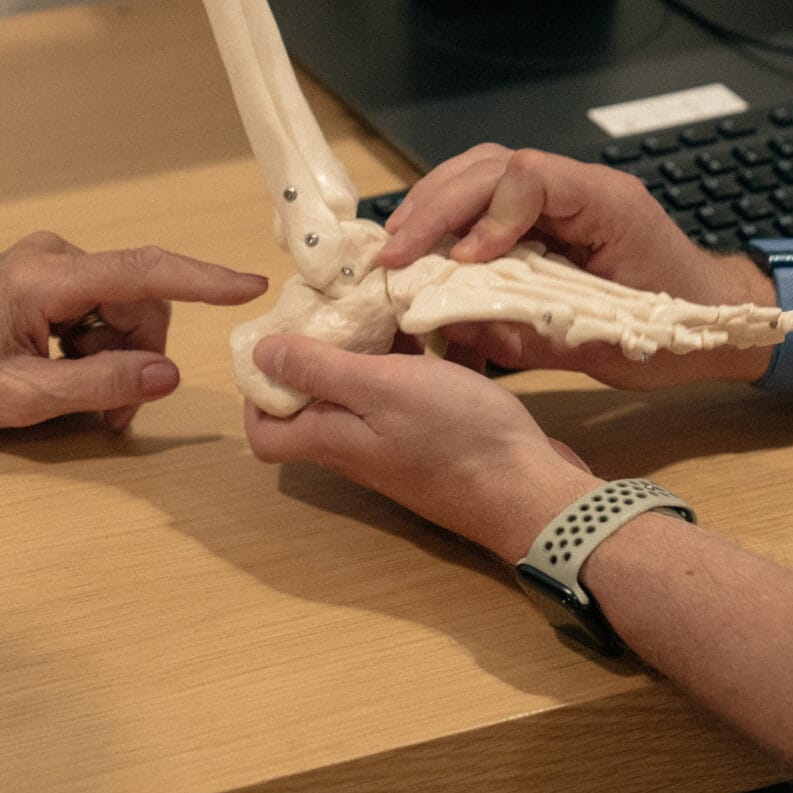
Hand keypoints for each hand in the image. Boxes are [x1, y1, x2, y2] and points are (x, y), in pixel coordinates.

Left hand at [0, 233, 266, 429]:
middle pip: (138, 303)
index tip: (249, 285)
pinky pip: (99, 310)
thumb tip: (165, 376)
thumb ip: (98, 387)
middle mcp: (53, 257)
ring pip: (122, 311)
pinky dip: (96, 349)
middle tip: (112, 416)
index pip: (143, 272)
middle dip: (137, 359)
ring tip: (81, 402)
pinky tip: (66, 376)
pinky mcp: (46, 276)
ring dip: (115, 360)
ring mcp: (49, 263)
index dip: (202, 280)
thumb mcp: (21, 398)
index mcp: (45, 279)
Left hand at [242, 334, 597, 562]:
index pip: (266, 432)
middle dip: (325, 348)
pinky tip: (446, 326)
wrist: (533, 491)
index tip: (279, 340)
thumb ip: (320, 370)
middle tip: (342, 302)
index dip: (260, 391)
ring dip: (379, 347)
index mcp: (333, 437)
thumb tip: (259, 355)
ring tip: (393, 301)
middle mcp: (360, 445)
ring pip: (373, 389)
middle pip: (320, 399)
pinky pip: (421, 390)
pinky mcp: (441, 435)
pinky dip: (428, 359)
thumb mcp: (381, 389)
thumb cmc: (455, 438)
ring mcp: (402, 442)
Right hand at [378, 145, 773, 386]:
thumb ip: (530, 334)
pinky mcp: (547, 214)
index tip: (465, 260)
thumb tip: (454, 323)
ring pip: (482, 171)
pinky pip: (488, 198)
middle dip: (436, 206)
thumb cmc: (674, 333)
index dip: (486, 214)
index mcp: (608, 204)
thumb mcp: (604, 346)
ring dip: (434, 205)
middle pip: (491, 165)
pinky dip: (450, 217)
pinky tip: (424, 246)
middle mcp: (582, 187)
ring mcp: (563, 194)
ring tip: (398, 246)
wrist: (714, 322)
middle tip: (394, 253)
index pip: (530, 176)